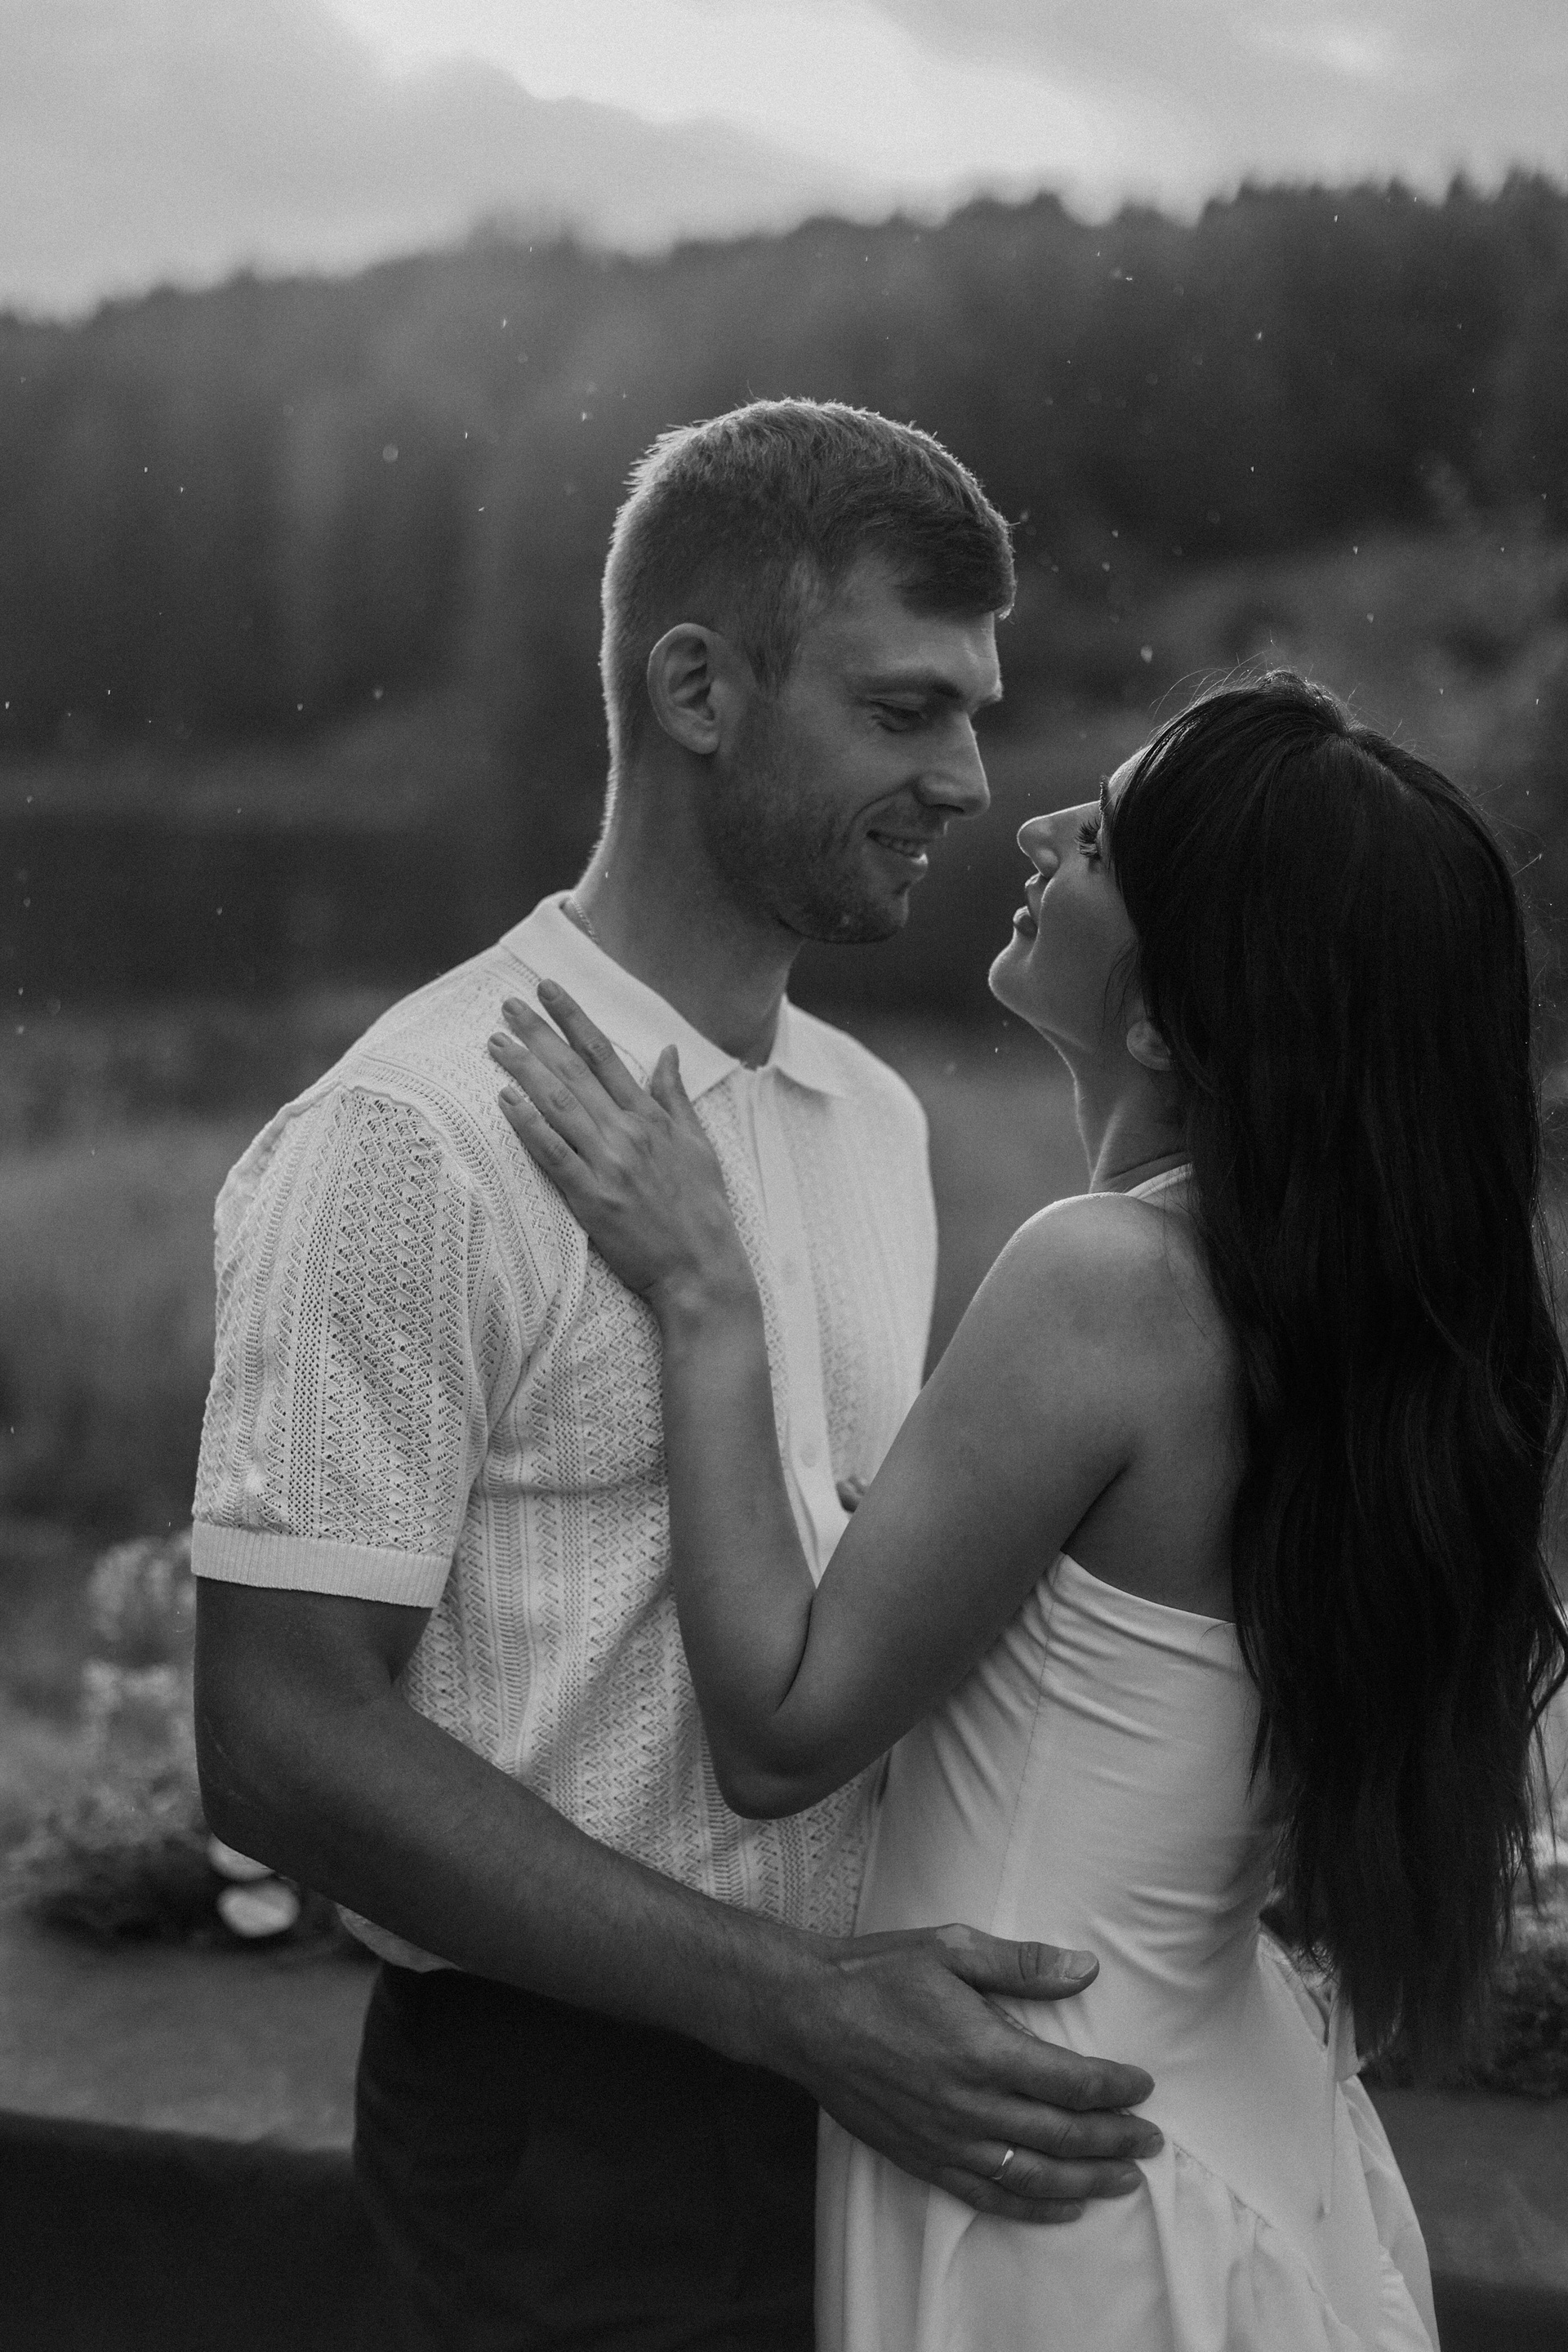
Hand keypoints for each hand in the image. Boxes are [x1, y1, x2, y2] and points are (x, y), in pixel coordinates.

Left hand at [488, 985, 752, 1312]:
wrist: (702, 1268)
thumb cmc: (702, 1209)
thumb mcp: (698, 1145)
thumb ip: (675, 1097)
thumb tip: (667, 1052)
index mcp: (651, 1117)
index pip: (604, 1054)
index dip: (573, 1018)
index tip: (548, 989)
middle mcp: (628, 1132)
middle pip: (573, 1071)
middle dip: (537, 1034)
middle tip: (506, 1005)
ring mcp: (609, 1164)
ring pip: (558, 1105)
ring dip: (523, 1070)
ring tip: (495, 1043)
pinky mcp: (592, 1198)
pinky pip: (553, 1154)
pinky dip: (528, 1125)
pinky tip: (504, 1100)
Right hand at [778, 1924, 1160, 2222]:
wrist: (806, 2014)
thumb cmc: (879, 1973)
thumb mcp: (952, 1948)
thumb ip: (1022, 1963)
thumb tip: (1086, 1969)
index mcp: (984, 2049)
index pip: (1071, 2082)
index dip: (1115, 2088)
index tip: (1143, 2086)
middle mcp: (970, 2104)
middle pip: (1061, 2136)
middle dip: (1114, 2140)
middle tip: (1150, 2139)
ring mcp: (945, 2138)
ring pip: (1032, 2175)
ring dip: (1085, 2181)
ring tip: (1123, 2180)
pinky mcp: (921, 2157)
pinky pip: (987, 2195)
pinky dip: (1030, 2207)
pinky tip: (1061, 2208)